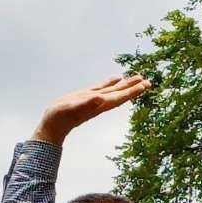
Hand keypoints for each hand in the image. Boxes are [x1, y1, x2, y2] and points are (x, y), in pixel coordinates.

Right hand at [35, 71, 150, 145]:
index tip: (144, 86)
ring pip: (114, 90)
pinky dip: (111, 82)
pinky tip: (117, 78)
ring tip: (139, 77)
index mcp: (99, 105)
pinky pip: (102, 87)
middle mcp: (99, 103)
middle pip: (121, 94)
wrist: (52, 125)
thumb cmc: (60, 118)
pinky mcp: (86, 96)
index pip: (119, 97)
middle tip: (149, 82)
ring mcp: (94, 99)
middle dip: (134, 88)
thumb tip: (100, 98)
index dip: (131, 92)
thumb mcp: (72, 109)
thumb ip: (86, 104)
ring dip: (126, 84)